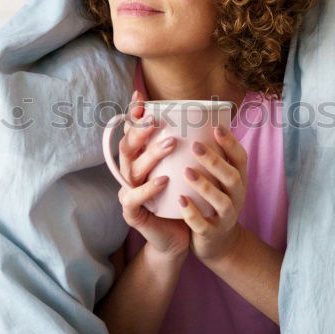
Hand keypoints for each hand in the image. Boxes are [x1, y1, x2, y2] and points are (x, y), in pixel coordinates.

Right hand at [115, 90, 190, 262]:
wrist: (178, 237)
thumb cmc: (181, 199)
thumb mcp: (184, 170)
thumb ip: (186, 148)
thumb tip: (207, 118)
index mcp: (139, 160)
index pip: (132, 132)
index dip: (133, 114)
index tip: (141, 96)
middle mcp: (129, 174)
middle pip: (127, 147)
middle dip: (140, 130)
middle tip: (156, 119)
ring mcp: (128, 193)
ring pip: (132, 170)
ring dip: (151, 155)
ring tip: (170, 143)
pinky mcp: (132, 213)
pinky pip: (135, 198)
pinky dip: (149, 189)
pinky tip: (164, 180)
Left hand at [178, 124, 248, 263]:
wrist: (216, 243)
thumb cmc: (211, 202)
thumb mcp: (216, 180)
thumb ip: (210, 158)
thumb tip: (193, 123)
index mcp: (238, 180)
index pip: (241, 159)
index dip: (231, 143)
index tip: (217, 127)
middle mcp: (237, 197)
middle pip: (233, 177)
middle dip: (216, 161)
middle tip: (195, 146)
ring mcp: (227, 217)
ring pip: (222, 201)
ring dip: (205, 186)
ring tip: (186, 171)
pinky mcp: (213, 234)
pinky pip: (204, 224)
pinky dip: (193, 213)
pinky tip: (180, 201)